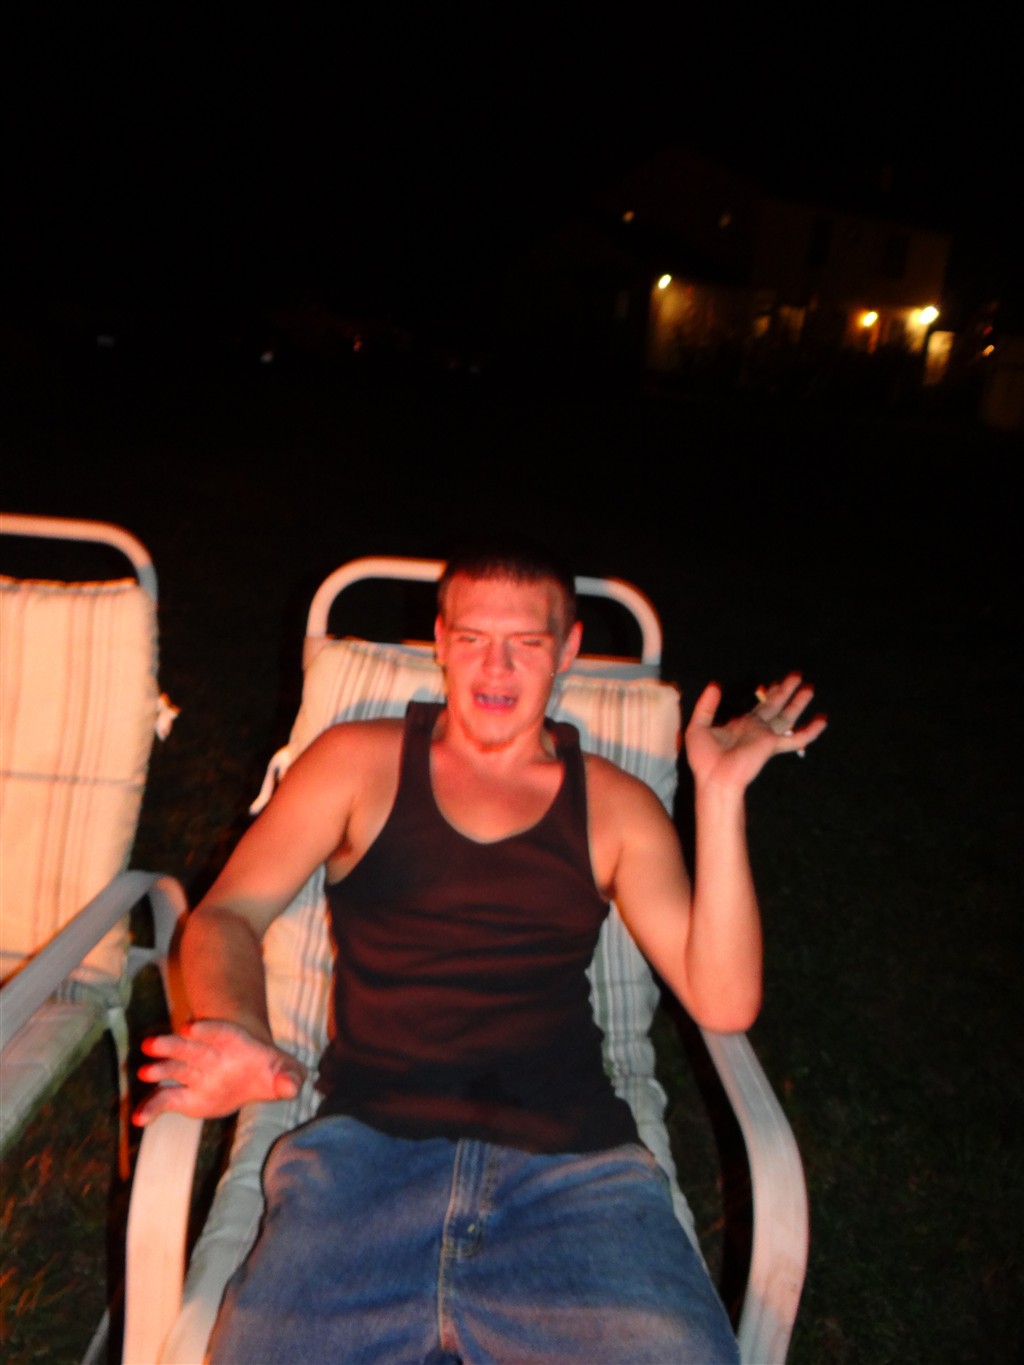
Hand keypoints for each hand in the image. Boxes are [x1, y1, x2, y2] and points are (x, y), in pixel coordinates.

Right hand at [133, 1019, 305, 1125]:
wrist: (253, 1076)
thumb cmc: (272, 1071)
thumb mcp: (288, 1071)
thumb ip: (290, 1078)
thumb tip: (290, 1087)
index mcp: (234, 1043)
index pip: (219, 1032)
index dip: (205, 1028)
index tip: (189, 1026)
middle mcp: (210, 1055)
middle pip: (189, 1047)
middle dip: (171, 1045)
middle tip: (151, 1044)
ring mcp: (195, 1075)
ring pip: (173, 1069)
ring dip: (159, 1069)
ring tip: (143, 1073)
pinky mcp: (186, 1097)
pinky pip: (166, 1100)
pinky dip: (152, 1108)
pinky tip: (139, 1119)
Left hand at [685, 673, 826, 791]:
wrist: (715, 777)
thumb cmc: (704, 759)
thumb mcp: (698, 727)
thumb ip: (707, 706)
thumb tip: (716, 685)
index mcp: (740, 726)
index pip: (758, 707)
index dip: (767, 694)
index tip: (774, 682)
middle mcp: (756, 729)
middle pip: (775, 706)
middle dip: (786, 691)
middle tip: (797, 675)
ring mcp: (766, 736)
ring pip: (787, 716)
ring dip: (798, 702)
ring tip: (810, 688)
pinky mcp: (772, 744)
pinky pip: (797, 738)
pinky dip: (811, 730)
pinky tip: (823, 720)